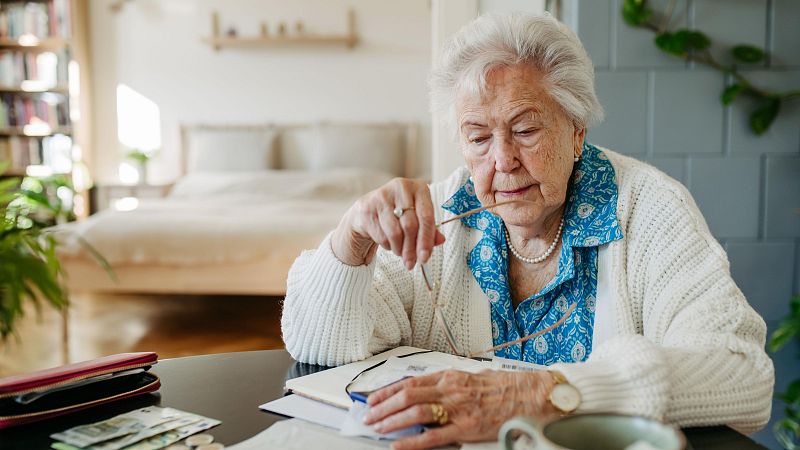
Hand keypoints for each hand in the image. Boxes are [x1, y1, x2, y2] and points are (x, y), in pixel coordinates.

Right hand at [331, 178, 445, 267]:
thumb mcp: (417, 218)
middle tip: (411, 263)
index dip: (427, 240)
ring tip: (400, 252)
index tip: (425, 257)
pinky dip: (387, 245)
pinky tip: (388, 242)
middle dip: (412, 249)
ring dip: (399, 249)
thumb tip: (440, 240)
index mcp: (418, 187)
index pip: (426, 216)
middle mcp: (400, 187)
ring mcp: (382, 196)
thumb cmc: (398, 214)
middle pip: (411, 226)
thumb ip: (430, 229)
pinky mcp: (367, 208)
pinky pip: (381, 236)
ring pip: (395, 233)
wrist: (367, 210)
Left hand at [363, 370, 559, 449]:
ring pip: (416, 412)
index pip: (410, 382)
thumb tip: (427, 391)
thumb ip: (450, 385)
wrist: (533, 395)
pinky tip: (399, 445)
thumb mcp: (473, 378)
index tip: (373, 399)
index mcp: (451, 376)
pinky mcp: (467, 428)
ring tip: (378, 428)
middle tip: (369, 416)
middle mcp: (451, 389)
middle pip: (407, 395)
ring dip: (392, 421)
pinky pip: (434, 436)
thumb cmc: (506, 387)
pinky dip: (413, 441)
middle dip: (384, 407)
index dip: (388, 391)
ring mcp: (458, 409)